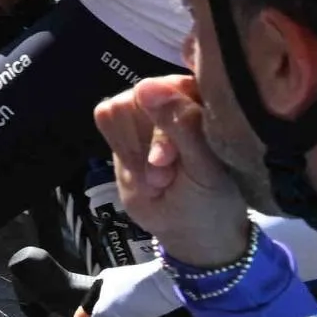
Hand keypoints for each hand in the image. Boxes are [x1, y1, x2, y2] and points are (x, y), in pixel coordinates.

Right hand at [95, 73, 255, 271]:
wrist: (186, 230)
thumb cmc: (210, 199)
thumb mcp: (203, 168)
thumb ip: (181, 126)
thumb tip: (145, 86)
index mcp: (211, 100)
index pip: (175, 86)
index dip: (167, 118)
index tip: (169, 158)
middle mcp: (179, 96)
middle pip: (143, 95)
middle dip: (151, 142)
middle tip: (166, 175)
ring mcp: (150, 108)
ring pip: (119, 106)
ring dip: (135, 151)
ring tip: (158, 177)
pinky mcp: (124, 122)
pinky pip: (106, 116)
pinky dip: (122, 150)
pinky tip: (141, 169)